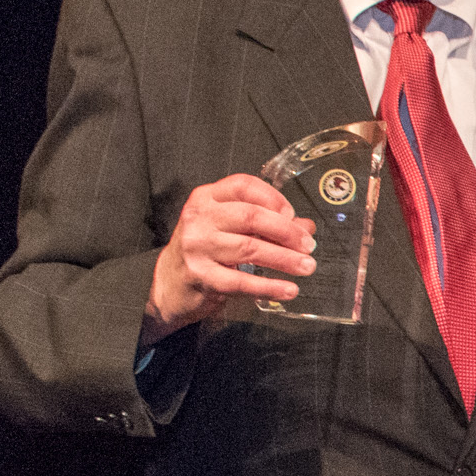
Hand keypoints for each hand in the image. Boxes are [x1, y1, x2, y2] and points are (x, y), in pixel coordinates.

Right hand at [145, 173, 317, 339]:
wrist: (168, 284)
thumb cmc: (202, 251)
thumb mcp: (229, 228)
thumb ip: (266, 223)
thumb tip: (305, 227)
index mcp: (206, 198)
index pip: (244, 186)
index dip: (274, 198)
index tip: (293, 214)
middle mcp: (200, 218)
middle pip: (252, 216)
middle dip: (287, 231)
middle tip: (307, 245)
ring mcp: (198, 246)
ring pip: (250, 248)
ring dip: (285, 259)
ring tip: (306, 266)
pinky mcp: (201, 276)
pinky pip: (242, 282)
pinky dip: (270, 286)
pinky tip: (287, 289)